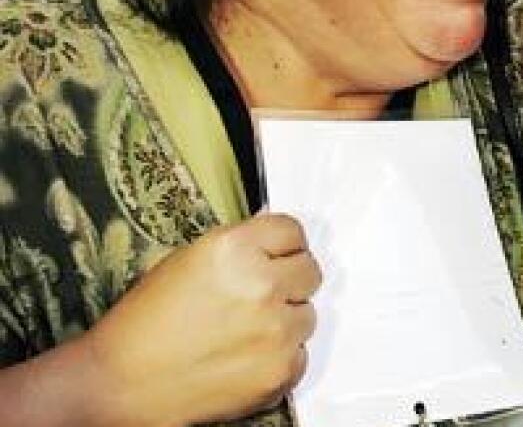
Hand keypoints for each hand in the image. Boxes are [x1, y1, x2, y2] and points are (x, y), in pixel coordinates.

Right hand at [84, 214, 320, 425]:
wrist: (121, 382)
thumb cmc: (145, 321)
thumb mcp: (188, 260)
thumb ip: (239, 247)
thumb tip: (273, 242)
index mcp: (236, 249)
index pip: (293, 231)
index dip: (285, 244)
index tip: (279, 254)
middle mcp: (262, 284)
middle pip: (310, 270)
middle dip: (291, 280)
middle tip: (263, 295)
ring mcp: (276, 330)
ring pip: (308, 314)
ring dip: (286, 320)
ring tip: (245, 330)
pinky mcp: (280, 369)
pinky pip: (300, 354)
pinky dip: (280, 357)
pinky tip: (246, 357)